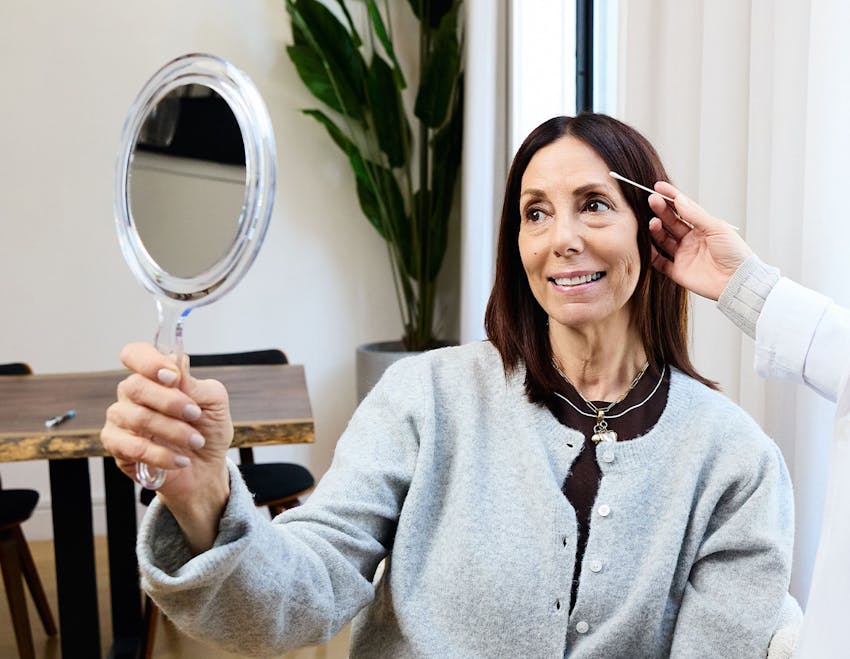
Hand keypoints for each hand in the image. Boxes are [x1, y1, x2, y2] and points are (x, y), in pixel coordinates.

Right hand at [101, 343, 230, 548]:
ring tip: (196, 441)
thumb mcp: (215, 403)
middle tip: (195, 415)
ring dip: (173, 431)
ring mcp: (121, 419)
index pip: (134, 354)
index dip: (148, 361)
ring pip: (136, 417)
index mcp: (154, 376)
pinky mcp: (117, 446)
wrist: (206, 468)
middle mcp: (132, 394)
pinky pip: (132, 447)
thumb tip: (178, 365)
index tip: (173, 376)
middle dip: (170, 402)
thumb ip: (196, 384)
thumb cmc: (208, 429)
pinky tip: (181, 460)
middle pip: (134, 386)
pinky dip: (161, 455)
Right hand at [648, 182, 752, 300]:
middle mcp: (691, 240)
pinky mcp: (677, 271)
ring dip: (656, 230)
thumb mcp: (717, 228)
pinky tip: (647, 245)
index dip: (671, 197)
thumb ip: (696, 215)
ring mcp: (683, 255)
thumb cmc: (735, 253)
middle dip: (661, 210)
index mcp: (702, 228)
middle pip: (671, 222)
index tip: (659, 187)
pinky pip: (659, 262)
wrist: (738, 281)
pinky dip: (651, 254)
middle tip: (652, 200)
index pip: (683, 208)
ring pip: (663, 239)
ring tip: (653, 222)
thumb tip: (680, 199)